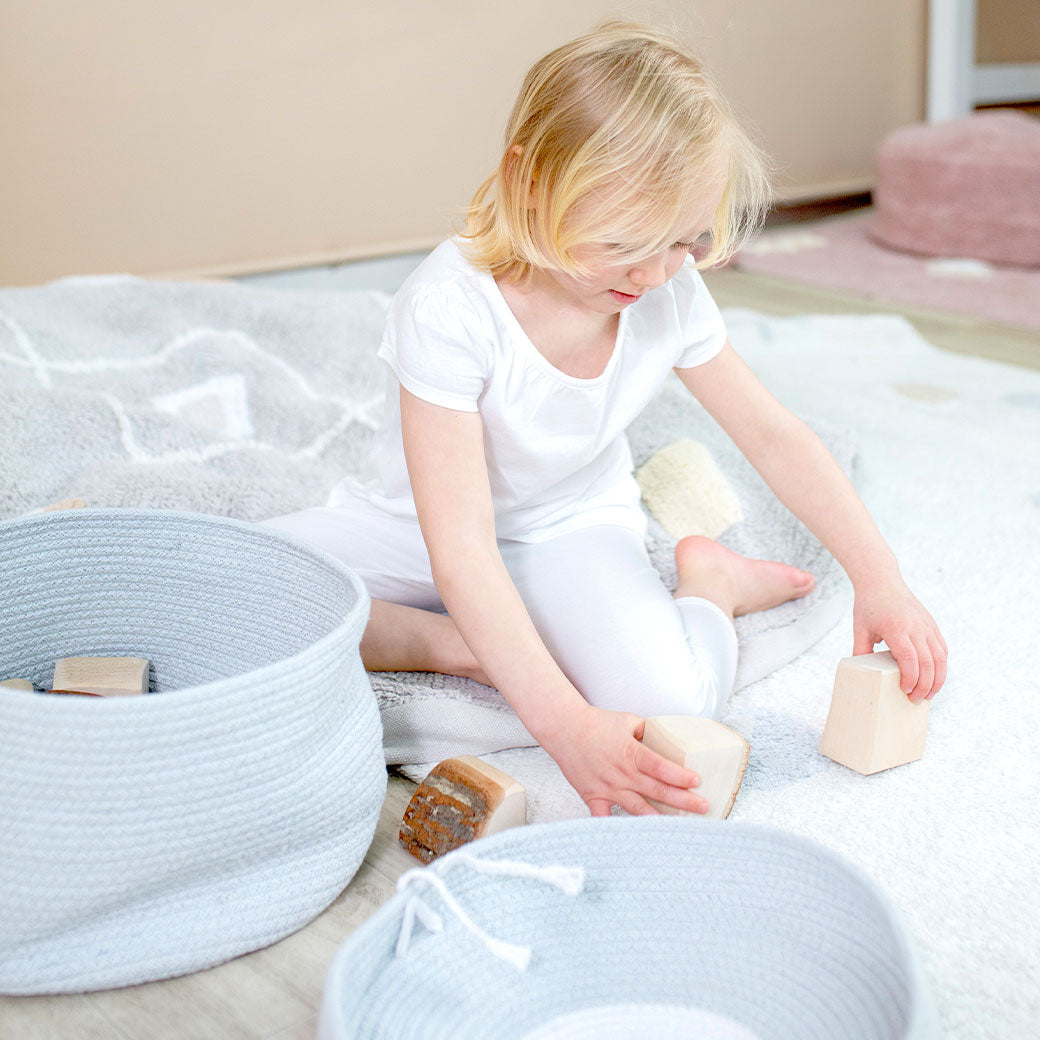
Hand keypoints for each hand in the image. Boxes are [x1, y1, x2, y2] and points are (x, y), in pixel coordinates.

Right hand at [538, 703, 709, 817]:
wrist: (564, 728)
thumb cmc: (596, 723)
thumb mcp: (628, 720)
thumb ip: (649, 732)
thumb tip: (668, 740)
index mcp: (631, 752)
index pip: (660, 767)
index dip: (680, 776)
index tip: (698, 781)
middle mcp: (622, 773)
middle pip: (657, 791)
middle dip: (684, 801)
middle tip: (704, 807)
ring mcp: (608, 787)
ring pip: (637, 809)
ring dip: (659, 818)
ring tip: (679, 828)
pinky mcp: (593, 796)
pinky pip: (604, 818)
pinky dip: (615, 829)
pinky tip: (632, 838)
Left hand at [852, 577, 946, 701]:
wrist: (882, 581)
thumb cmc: (868, 606)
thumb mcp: (860, 629)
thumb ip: (860, 651)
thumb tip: (861, 674)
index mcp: (896, 628)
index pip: (909, 659)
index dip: (910, 679)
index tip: (905, 691)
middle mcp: (915, 627)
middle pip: (928, 662)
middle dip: (924, 686)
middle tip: (916, 700)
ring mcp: (926, 626)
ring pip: (940, 658)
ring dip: (937, 679)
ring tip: (928, 694)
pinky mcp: (932, 625)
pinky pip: (942, 649)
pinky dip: (941, 666)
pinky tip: (934, 678)